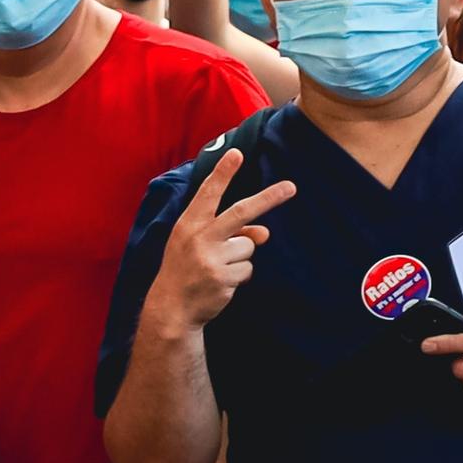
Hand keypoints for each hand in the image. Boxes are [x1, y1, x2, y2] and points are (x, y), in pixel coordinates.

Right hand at [144, 145, 295, 335]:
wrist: (171, 308)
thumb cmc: (186, 269)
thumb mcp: (200, 245)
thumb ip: (231, 233)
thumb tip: (265, 234)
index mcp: (188, 225)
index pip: (208, 194)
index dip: (223, 174)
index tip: (236, 153)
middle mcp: (198, 238)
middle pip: (240, 213)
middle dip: (268, 198)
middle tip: (291, 187)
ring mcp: (210, 259)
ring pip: (249, 246)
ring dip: (241, 258)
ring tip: (218, 268)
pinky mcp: (223, 278)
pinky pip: (248, 268)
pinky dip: (240, 275)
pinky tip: (221, 282)